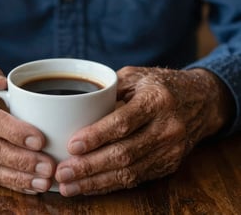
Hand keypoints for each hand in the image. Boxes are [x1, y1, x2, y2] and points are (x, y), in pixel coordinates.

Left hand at [55, 66, 233, 195]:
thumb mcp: (135, 76)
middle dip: (89, 166)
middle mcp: (167, 128)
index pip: (123, 122)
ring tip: (68, 186)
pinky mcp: (168, 164)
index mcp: (157, 101)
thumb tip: (73, 107)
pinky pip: (136, 179)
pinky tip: (88, 187)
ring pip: (129, 172)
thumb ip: (107, 88)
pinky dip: (109, 185)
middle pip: (124, 153)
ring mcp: (170, 150)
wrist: (201, 101)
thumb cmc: (160, 85)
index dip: (97, 136)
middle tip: (62, 172)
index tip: (72, 145)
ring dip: (95, 182)